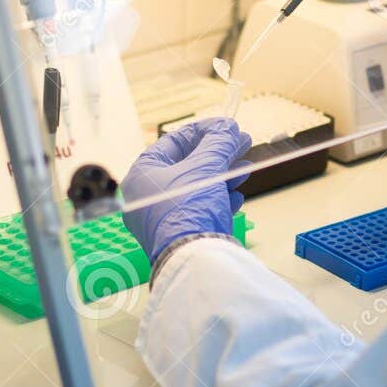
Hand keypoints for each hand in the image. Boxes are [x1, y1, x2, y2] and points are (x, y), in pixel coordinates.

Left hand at [122, 118, 252, 263]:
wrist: (194, 259)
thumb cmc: (189, 208)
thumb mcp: (207, 167)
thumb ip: (218, 143)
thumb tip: (228, 127)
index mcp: (142, 174)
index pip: (172, 142)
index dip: (203, 131)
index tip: (226, 126)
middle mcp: (146, 196)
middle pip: (187, 165)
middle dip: (218, 154)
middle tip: (241, 144)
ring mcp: (161, 218)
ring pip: (195, 188)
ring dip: (222, 176)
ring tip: (245, 169)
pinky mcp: (177, 235)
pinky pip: (198, 210)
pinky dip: (218, 200)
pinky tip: (237, 197)